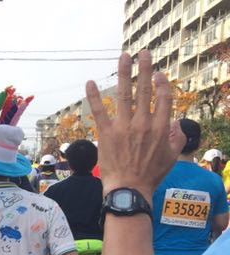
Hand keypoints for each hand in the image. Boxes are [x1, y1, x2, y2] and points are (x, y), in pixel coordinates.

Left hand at [85, 50, 182, 200]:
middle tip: (143, 53)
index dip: (162, 83)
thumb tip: (176, 123)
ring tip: (124, 56)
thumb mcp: (172, 156)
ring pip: (124, 94)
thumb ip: (177, 137)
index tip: (158, 75)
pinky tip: (89, 83)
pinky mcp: (106, 133)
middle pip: (145, 89)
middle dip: (145, 69)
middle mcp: (143, 122)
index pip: (164, 97)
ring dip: (124, 73)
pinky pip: (99, 111)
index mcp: (160, 126)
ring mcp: (123, 126)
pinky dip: (93, 96)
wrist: (129, 188)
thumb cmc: (151, 175)